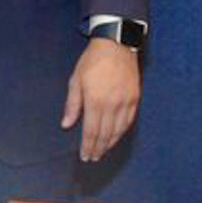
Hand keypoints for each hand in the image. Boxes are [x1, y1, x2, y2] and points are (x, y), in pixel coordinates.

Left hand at [60, 37, 140, 160]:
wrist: (116, 44)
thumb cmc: (92, 61)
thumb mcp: (76, 80)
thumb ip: (72, 105)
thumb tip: (66, 125)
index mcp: (95, 100)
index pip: (91, 131)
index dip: (88, 146)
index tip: (85, 156)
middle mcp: (112, 104)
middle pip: (105, 134)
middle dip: (98, 148)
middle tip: (93, 158)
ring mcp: (125, 102)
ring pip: (118, 130)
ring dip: (110, 143)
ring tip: (103, 151)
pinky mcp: (135, 97)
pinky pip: (129, 121)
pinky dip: (122, 132)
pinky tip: (116, 137)